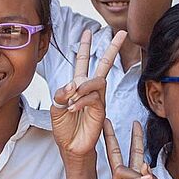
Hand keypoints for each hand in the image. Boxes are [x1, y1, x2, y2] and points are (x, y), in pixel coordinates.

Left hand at [50, 29, 126, 161]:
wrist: (70, 147)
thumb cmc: (64, 128)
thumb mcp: (56, 107)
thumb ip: (61, 93)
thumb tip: (73, 84)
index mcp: (77, 86)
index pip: (82, 62)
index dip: (85, 47)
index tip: (88, 32)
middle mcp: (89, 89)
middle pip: (104, 65)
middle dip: (112, 48)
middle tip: (122, 33)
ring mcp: (97, 99)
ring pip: (97, 80)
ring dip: (82, 87)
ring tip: (72, 99)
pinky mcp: (100, 110)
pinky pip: (94, 98)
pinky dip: (81, 101)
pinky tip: (72, 109)